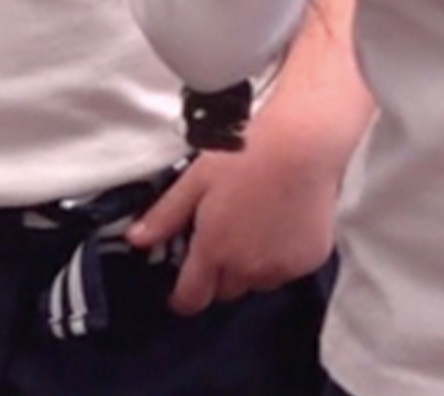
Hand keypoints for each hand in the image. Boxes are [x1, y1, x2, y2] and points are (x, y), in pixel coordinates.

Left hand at [123, 106, 342, 314]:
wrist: (302, 145)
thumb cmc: (244, 156)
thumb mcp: (196, 180)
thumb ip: (166, 215)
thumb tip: (134, 240)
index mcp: (214, 251)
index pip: (192, 298)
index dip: (183, 297)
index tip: (182, 289)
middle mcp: (247, 269)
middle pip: (226, 290)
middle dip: (220, 273)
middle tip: (224, 239)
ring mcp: (281, 268)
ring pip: (258, 282)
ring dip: (252, 267)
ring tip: (256, 229)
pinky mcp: (309, 261)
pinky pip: (287, 270)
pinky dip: (281, 257)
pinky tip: (283, 225)